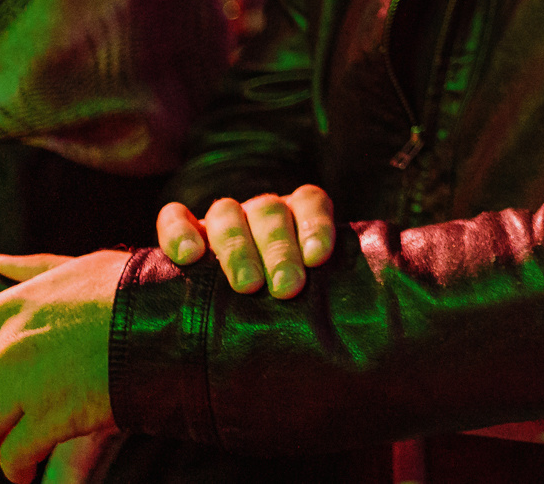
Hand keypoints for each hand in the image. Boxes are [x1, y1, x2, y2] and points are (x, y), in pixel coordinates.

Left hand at [0, 249, 123, 483]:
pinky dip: (14, 469)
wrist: (172, 321)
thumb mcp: (80, 266)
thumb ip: (33, 269)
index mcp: (16, 305)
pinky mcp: (51, 418)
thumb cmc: (134, 290)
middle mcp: (11, 345)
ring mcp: (27, 384)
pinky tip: (25, 468)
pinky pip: (12, 456)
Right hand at [156, 185, 335, 296]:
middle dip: (279, 249)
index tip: (318, 258)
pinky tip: (190, 257)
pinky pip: (174, 218)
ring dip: (237, 247)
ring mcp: (223, 219)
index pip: (311, 200)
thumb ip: (332, 302)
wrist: (239, 311)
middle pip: (271, 211)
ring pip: (227, 213)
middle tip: (287, 287)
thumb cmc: (290, 310)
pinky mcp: (184, 232)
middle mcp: (263, 212)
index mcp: (299, 215)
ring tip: (247, 285)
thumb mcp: (315, 300)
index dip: (316, 224)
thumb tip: (369, 342)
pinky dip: (179, 232)